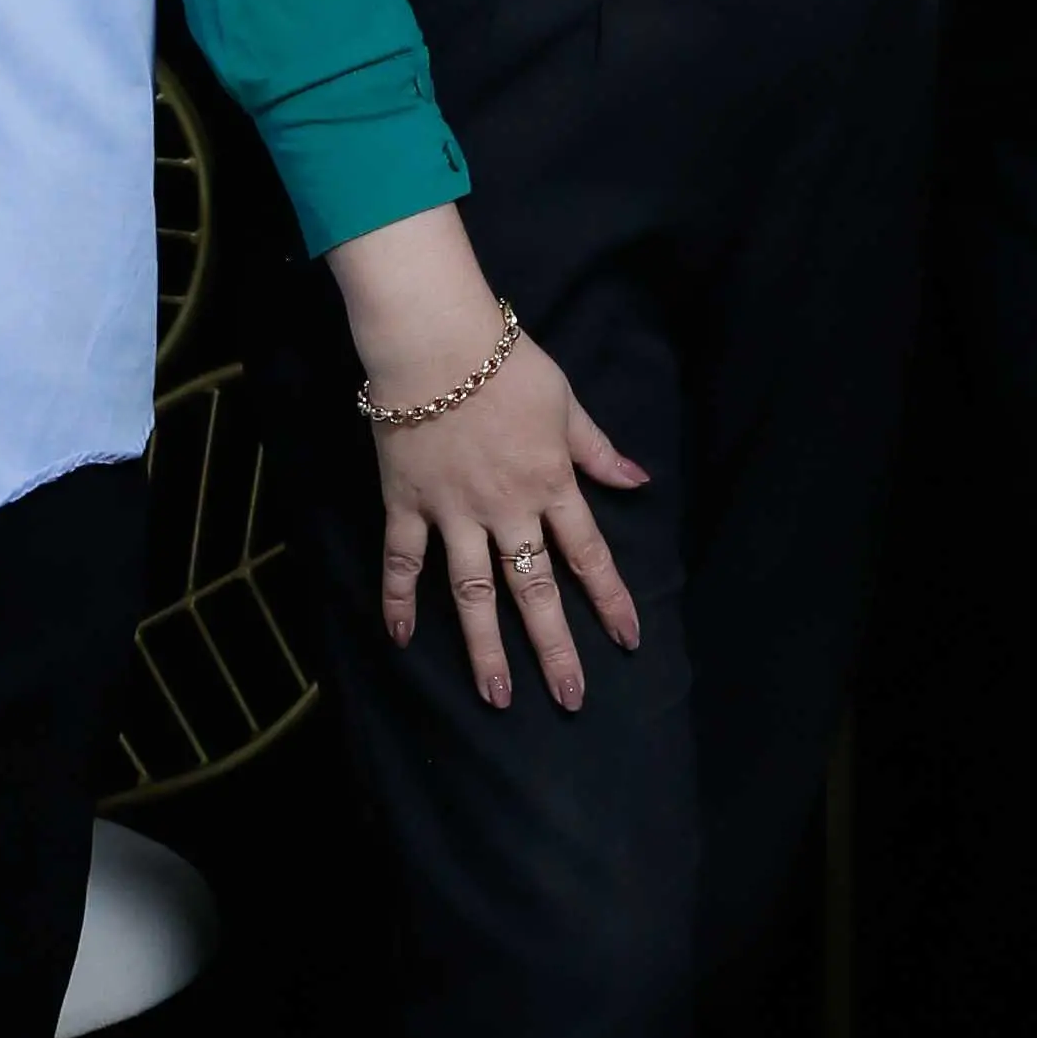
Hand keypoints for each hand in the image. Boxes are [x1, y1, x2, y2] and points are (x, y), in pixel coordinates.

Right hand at [330, 208, 647, 714]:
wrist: (435, 339)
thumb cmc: (505, 362)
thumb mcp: (566, 401)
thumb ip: (597, 449)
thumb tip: (638, 481)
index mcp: (550, 483)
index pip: (588, 554)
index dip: (610, 600)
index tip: (628, 642)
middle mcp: (506, 509)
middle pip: (534, 589)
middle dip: (554, 647)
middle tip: (569, 698)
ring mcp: (453, 512)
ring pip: (471, 592)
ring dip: (485, 647)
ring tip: (496, 696)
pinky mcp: (407, 504)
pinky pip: (401, 561)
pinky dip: (398, 600)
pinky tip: (402, 639)